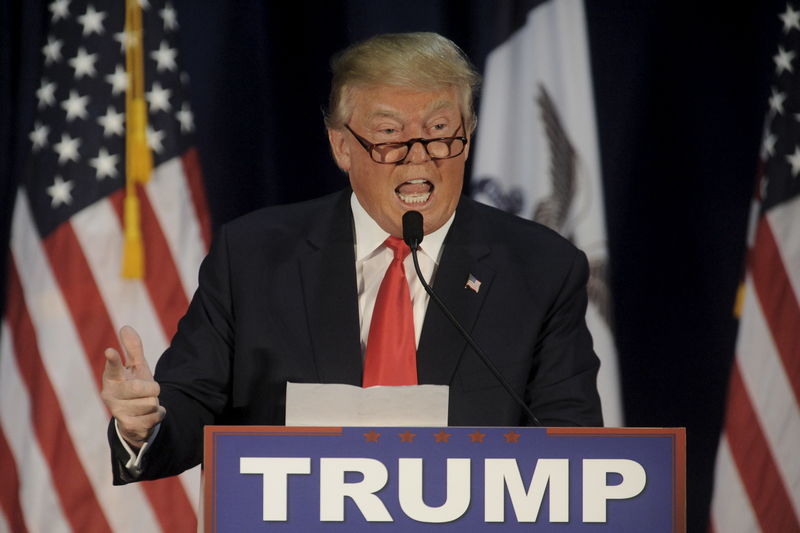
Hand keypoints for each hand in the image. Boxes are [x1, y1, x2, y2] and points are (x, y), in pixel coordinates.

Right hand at [101, 325, 165, 449]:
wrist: (135, 419)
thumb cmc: (134, 386)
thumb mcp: (136, 367)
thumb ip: (133, 349)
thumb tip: (125, 327)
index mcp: (112, 378)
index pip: (112, 368)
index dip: (113, 360)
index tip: (110, 351)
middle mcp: (111, 395)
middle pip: (138, 388)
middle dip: (151, 388)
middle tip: (151, 388)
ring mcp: (118, 412)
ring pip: (150, 403)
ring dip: (154, 403)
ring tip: (146, 404)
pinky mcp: (129, 427)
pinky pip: (155, 417)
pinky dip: (159, 414)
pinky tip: (151, 415)